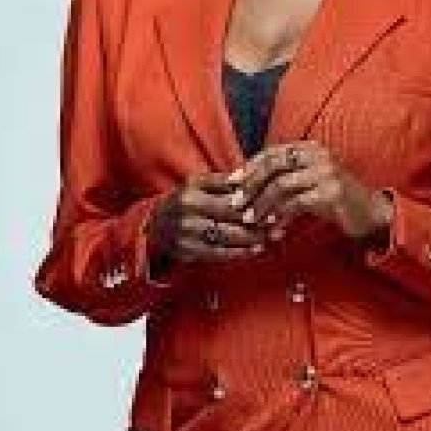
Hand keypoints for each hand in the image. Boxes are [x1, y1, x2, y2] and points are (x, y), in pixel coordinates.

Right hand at [147, 169, 263, 264]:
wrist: (153, 226)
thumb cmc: (185, 201)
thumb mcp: (199, 184)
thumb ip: (224, 182)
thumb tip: (251, 177)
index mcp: (192, 189)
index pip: (229, 193)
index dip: (253, 199)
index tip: (272, 202)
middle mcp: (187, 210)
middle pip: (229, 216)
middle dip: (256, 220)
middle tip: (276, 223)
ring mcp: (185, 232)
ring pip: (226, 237)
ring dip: (252, 238)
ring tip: (271, 237)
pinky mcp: (186, 252)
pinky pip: (218, 254)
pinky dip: (239, 253)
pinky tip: (254, 250)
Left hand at [233, 140, 392, 241]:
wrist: (371, 213)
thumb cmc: (335, 199)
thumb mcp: (310, 181)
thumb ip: (286, 177)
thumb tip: (248, 184)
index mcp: (310, 148)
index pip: (272, 152)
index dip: (249, 166)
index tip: (232, 183)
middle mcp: (318, 155)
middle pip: (273, 164)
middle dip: (251, 184)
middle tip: (236, 203)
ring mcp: (326, 173)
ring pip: (281, 185)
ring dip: (262, 204)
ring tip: (251, 220)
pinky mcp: (331, 193)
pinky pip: (296, 204)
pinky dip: (281, 218)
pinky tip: (274, 231)